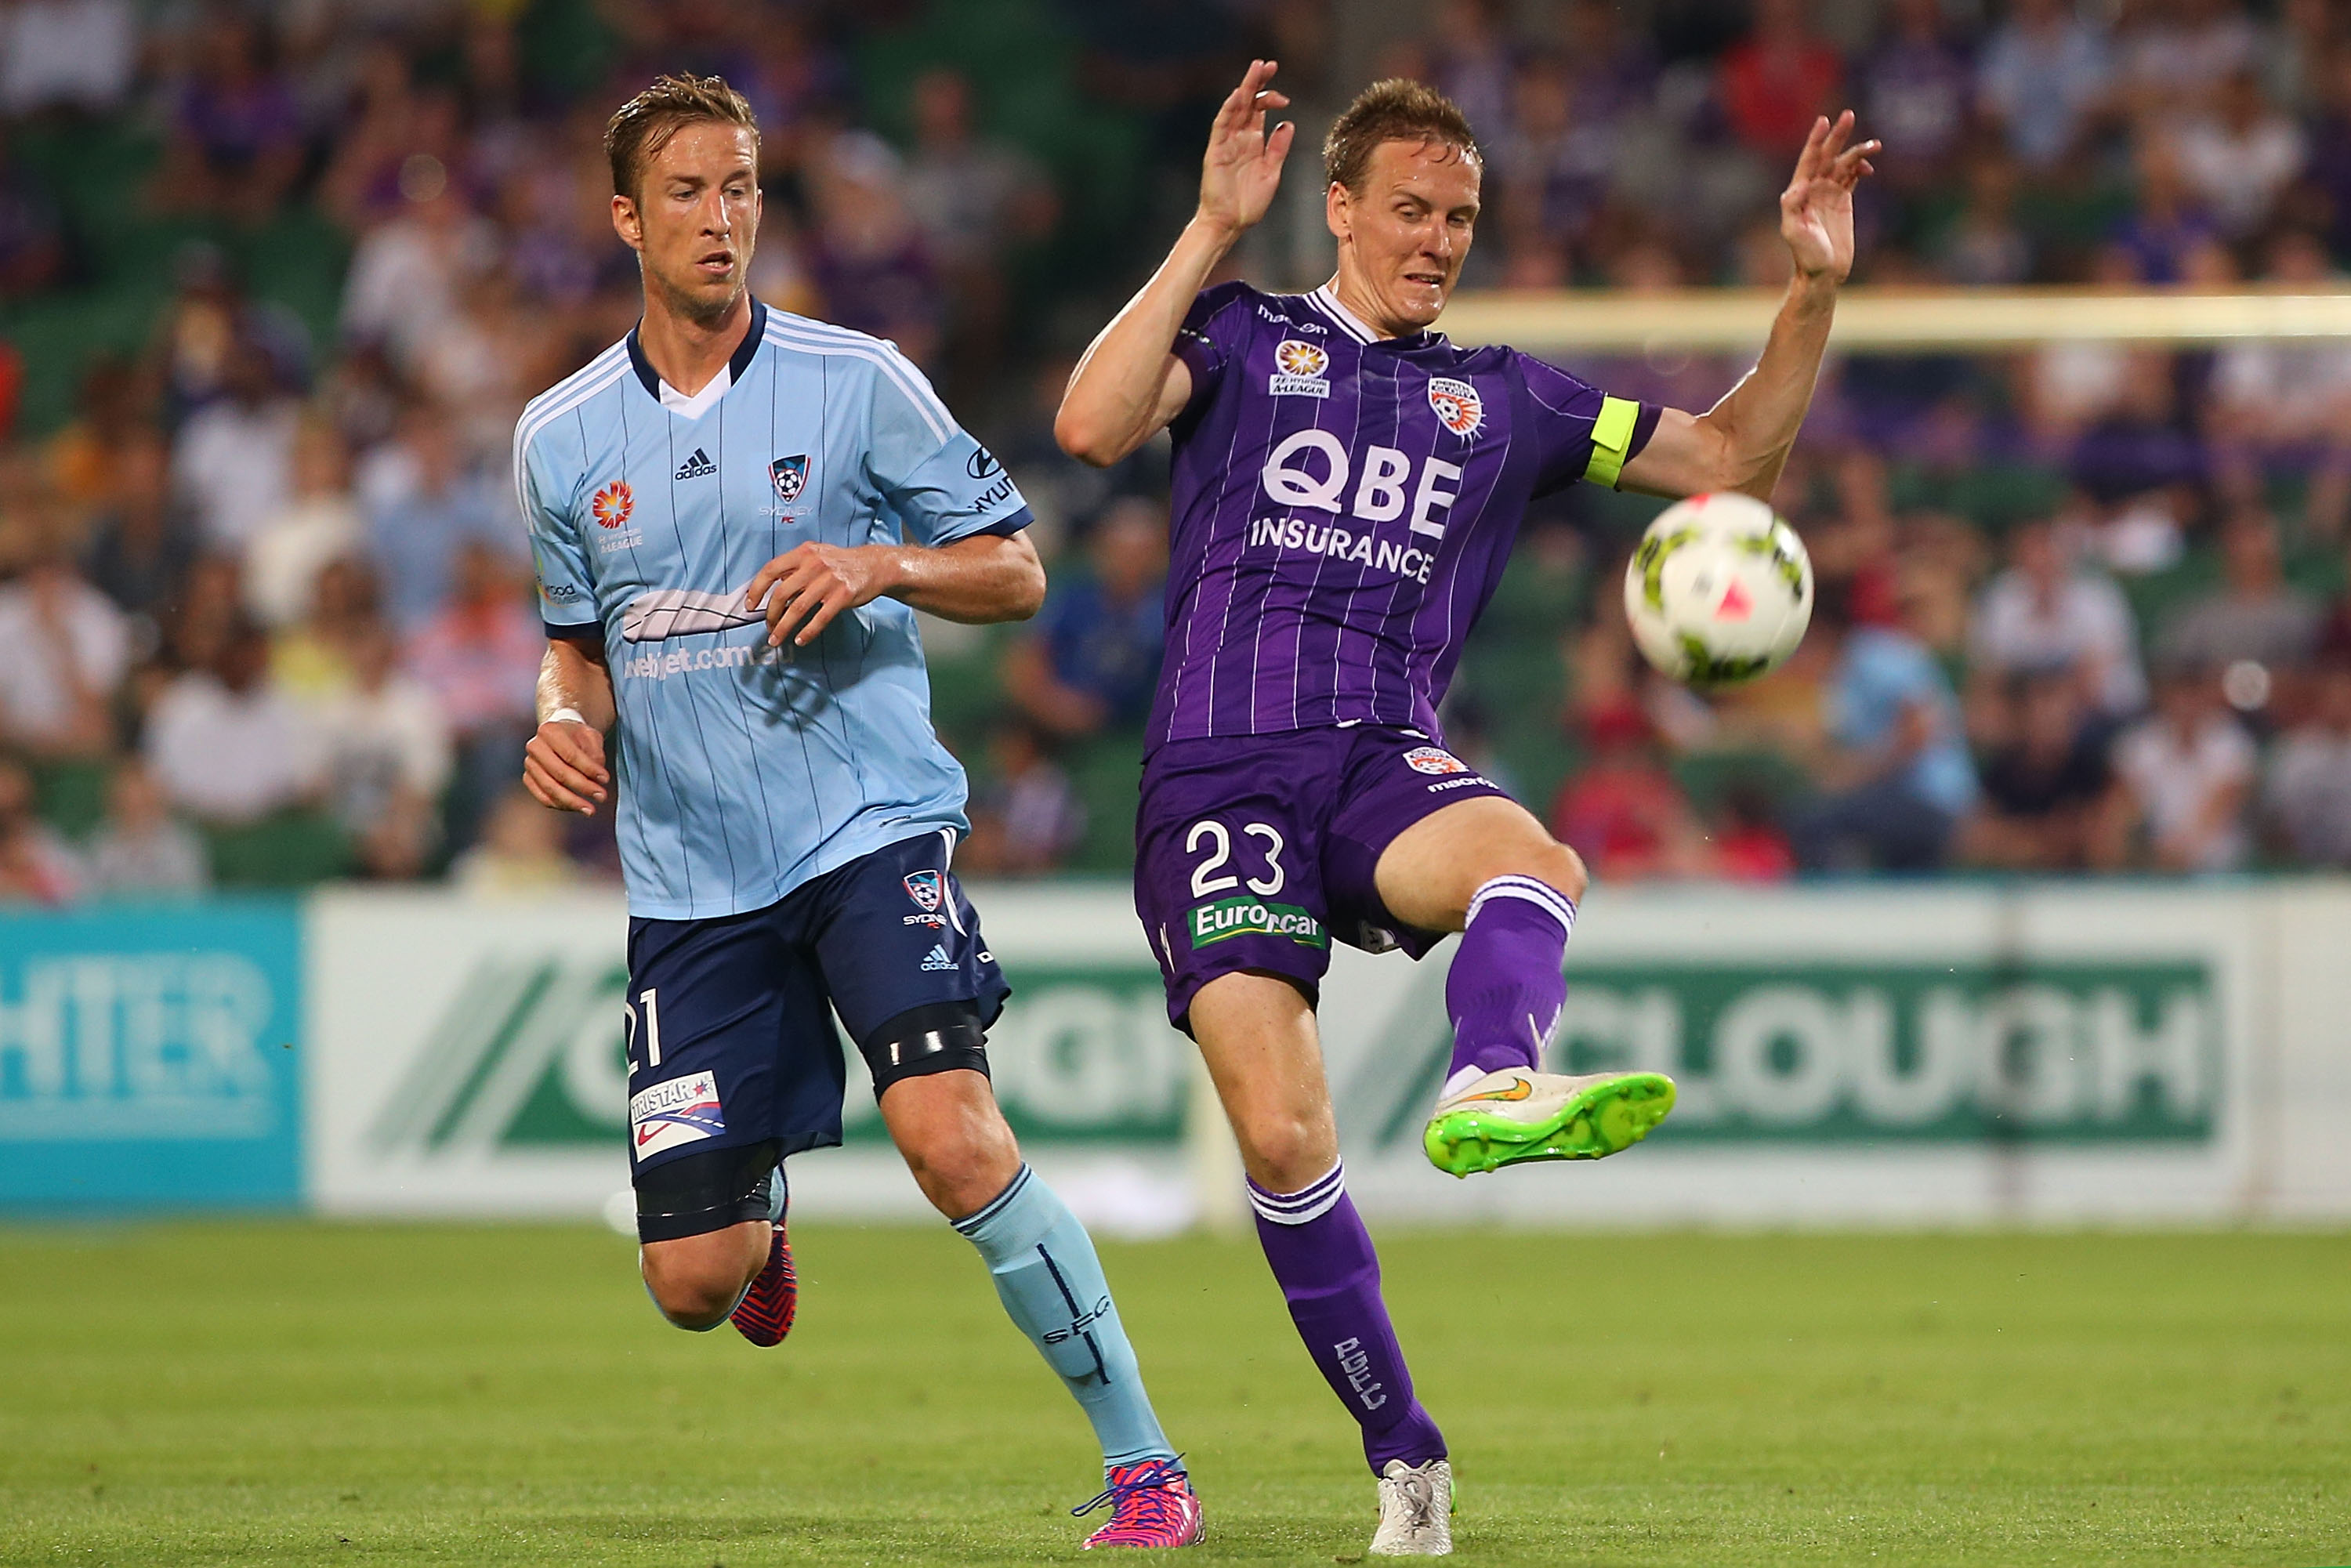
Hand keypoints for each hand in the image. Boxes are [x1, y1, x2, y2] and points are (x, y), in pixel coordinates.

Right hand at [523, 719, 607, 815]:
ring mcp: (529, 764)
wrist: (561, 736)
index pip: (570, 755)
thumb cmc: (578, 737)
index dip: (589, 769)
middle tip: (602, 796)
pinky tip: (577, 808)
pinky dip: (561, 805)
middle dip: (583, 787)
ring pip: (550, 789)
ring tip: (591, 810)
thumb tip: (595, 778)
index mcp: (549, 730)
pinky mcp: (528, 779)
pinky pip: (543, 797)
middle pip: (559, 773)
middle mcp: (535, 746)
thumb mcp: (591, 737)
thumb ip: (595, 754)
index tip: (606, 779)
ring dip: (572, 802)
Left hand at [745, 541, 898, 647]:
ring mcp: (829, 580)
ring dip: (783, 627)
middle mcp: (814, 564)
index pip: (771, 569)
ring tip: (777, 639)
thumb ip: (795, 568)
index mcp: (803, 553)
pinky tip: (801, 639)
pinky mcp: (843, 595)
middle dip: (770, 614)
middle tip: (768, 627)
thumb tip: (772, 589)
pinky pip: (820, 618)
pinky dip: (808, 632)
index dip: (757, 589)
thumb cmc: (841, 563)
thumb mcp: (815, 556)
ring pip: (798, 608)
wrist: (873, 565)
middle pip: (782, 593)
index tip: (750, 605)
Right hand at [1197, 59, 1293, 241]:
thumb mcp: (1271, 174)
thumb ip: (1278, 149)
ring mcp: (1226, 143)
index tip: (1285, 99)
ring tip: (1255, 69)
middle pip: (1248, 102)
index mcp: (1253, 142)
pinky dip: (1228, 111)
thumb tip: (1286, 123)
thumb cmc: (1249, 203)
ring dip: (1244, 88)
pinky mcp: (1215, 152)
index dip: (1271, 98)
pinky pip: (1221, 127)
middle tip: (1269, 64)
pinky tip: (1237, 96)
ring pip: (1235, 108)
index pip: (1260, 110)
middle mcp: (1239, 138)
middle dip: (1257, 82)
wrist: (1230, 224)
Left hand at [1779, 111, 1878, 285]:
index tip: (1824, 120)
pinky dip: (1861, 168)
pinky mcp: (1843, 202)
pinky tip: (1869, 166)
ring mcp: (1829, 193)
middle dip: (1838, 136)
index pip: (1809, 159)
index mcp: (1800, 191)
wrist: (1822, 273)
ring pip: (1843, 165)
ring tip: (1875, 146)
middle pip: (1827, 155)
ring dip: (1857, 153)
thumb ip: (1792, 207)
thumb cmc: (1806, 256)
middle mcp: (1814, 188)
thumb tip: (1798, 186)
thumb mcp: (1793, 232)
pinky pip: (1852, 177)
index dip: (1816, 140)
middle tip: (1849, 115)